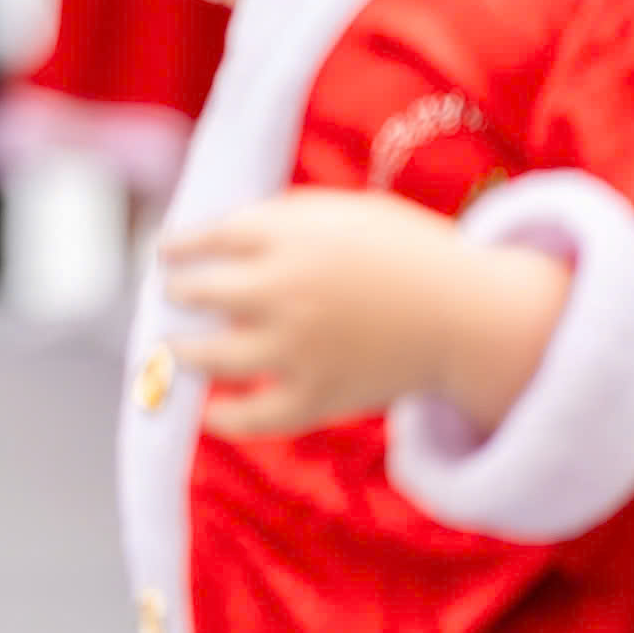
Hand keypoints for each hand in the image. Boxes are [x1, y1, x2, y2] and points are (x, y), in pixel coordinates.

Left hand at [161, 188, 569, 437]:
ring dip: (183, 351)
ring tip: (176, 349)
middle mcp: (284, 291)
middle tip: (175, 294)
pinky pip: (255, 417)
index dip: (179, 247)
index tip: (166, 253)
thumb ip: (280, 221)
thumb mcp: (342, 213)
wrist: (468, 315)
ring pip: (210, 355)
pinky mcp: (317, 395)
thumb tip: (219, 238)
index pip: (208, 240)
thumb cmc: (406, 253)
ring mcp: (297, 347)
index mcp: (290, 238)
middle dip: (180, 292)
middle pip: (200, 292)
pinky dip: (226, 420)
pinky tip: (209, 414)